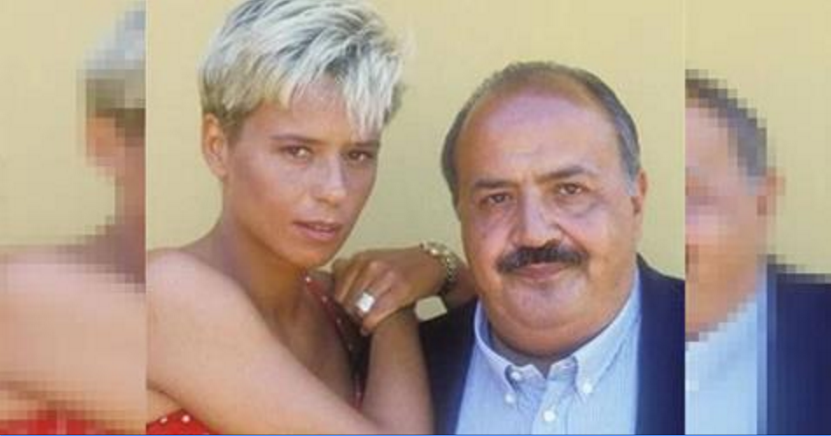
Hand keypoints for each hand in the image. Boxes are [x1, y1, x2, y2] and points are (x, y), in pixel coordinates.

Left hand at [331, 247, 446, 333]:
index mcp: (360, 257)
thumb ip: (351, 272)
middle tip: (357, 321)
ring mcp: (384, 274)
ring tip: (365, 324)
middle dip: (349, 315)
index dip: (340, 306)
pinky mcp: (400, 288)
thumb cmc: (404, 268)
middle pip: (345, 300)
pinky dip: (371, 324)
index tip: (347, 314)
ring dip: (359, 321)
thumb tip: (326, 284)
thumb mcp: (374, 263)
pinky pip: (375, 314)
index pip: (336, 289)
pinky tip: (373, 327)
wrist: (435, 265)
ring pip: (358, 309)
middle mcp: (369, 263)